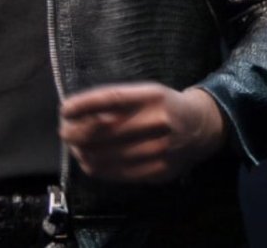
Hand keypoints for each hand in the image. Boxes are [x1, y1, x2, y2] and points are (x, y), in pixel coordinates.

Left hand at [58, 82, 226, 182]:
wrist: (202, 128)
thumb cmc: (164, 106)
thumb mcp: (145, 92)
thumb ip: (116, 101)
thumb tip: (75, 113)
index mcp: (152, 96)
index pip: (109, 100)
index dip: (82, 106)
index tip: (64, 109)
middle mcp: (157, 122)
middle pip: (102, 131)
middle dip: (75, 132)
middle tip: (65, 130)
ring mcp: (159, 150)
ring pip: (105, 156)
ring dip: (81, 151)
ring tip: (75, 146)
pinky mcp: (158, 172)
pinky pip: (116, 173)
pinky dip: (96, 166)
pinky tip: (89, 159)